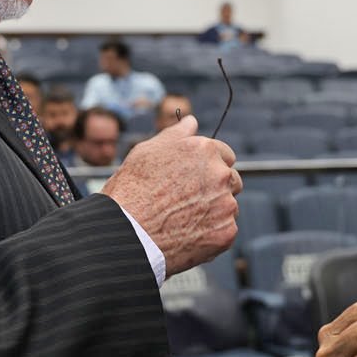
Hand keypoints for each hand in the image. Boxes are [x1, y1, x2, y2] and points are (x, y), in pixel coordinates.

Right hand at [100, 115, 240, 274]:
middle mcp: (220, 174)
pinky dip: (211, 233)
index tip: (194, 179)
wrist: (126, 234)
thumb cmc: (131, 191)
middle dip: (215, 187)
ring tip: (183, 219)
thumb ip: (175, 135)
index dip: (208, 166)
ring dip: (214, 211)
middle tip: (188, 200)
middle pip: (231, 180)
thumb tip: (191, 122)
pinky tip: (187, 234)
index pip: (224, 154)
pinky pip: (225, 230)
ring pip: (228, 206)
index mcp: (204, 150)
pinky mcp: (226, 232)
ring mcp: (226, 204)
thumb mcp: (147, 152)